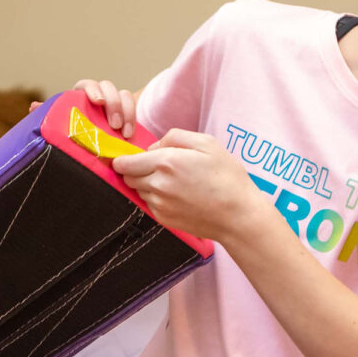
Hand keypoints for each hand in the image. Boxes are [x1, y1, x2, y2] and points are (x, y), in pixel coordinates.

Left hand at [30, 80, 138, 137]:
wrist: (93, 138)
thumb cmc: (74, 129)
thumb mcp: (62, 122)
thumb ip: (51, 114)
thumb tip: (33, 107)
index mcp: (81, 95)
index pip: (87, 84)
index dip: (93, 90)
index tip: (97, 101)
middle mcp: (99, 95)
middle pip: (108, 87)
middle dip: (113, 103)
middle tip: (113, 124)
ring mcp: (114, 102)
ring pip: (123, 95)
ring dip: (125, 112)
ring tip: (123, 133)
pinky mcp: (126, 112)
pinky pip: (132, 109)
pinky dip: (132, 120)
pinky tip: (129, 135)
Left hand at [111, 128, 258, 240]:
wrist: (236, 215)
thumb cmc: (226, 176)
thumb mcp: (206, 143)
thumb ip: (175, 137)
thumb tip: (153, 147)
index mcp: (166, 162)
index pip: (127, 162)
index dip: (121, 160)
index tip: (122, 158)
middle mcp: (158, 185)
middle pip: (129, 178)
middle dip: (134, 171)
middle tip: (152, 167)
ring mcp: (159, 205)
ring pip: (139, 191)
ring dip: (146, 184)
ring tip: (171, 181)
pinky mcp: (163, 219)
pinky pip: (149, 205)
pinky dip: (155, 198)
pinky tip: (176, 195)